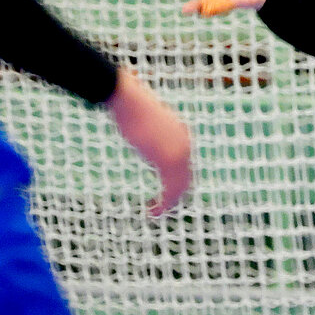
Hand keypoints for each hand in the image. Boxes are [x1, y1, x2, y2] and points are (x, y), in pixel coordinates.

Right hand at [105, 70, 191, 215]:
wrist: (129, 102)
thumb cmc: (131, 109)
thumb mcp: (145, 124)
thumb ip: (149, 134)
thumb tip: (141, 134)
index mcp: (181, 137)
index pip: (185, 166)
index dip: (176, 182)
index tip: (165, 193)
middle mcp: (185, 145)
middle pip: (186, 178)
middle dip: (174, 195)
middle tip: (161, 207)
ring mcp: (179, 153)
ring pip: (180, 186)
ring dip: (169, 202)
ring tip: (156, 212)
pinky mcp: (169, 160)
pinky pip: (171, 188)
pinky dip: (165, 202)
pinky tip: (155, 210)